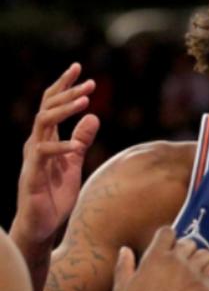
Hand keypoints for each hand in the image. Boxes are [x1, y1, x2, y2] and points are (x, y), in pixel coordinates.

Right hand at [12, 63, 99, 245]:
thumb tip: (93, 116)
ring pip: (43, 124)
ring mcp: (33, 157)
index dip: (63, 85)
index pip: (51, 104)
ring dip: (64, 110)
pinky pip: (44, 154)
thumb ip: (82, 139)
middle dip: (67, 92)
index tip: (79, 68)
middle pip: (47, 108)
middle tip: (90, 82)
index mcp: (46, 138)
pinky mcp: (33, 174)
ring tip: (84, 101)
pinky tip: (77, 146)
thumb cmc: (55, 194)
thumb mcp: (74, 162)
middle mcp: (36, 142)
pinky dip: (61, 147)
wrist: (41, 223)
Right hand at [111, 227, 208, 290]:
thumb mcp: (121, 289)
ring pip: (205, 254)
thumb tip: (125, 249)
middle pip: (189, 243)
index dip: (168, 238)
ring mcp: (192, 273)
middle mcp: (175, 261)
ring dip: (200, 261)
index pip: (167, 231)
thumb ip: (124, 267)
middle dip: (185, 252)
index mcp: (154, 258)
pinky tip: (206, 281)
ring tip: (193, 276)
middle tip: (180, 269)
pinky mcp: (205, 287)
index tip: (167, 250)